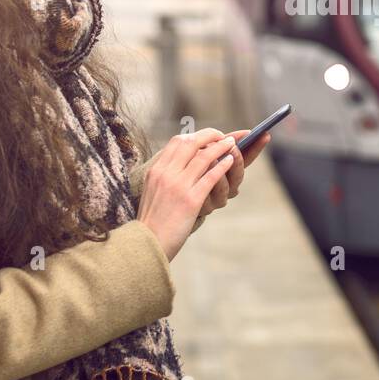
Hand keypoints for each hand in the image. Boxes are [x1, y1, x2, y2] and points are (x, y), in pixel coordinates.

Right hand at [136, 129, 237, 262]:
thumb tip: (180, 164)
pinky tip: (230, 162)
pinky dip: (222, 166)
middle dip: (210, 136)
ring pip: (203, 157)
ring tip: (232, 144)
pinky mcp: (190, 200)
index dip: (195, 135)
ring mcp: (178, 186)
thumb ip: (164, 175)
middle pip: (191, 143)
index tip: (206, 137)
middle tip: (222, 136)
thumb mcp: (152, 191)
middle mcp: (166, 174)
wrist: (146, 243)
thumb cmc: (152, 220)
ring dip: (221, 147)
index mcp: (155, 170)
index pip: (177, 142)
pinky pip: (210, 177)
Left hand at [197, 129, 271, 217]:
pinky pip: (205, 193)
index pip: (248, 158)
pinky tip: (198, 171)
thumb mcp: (206, 155)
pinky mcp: (202, 205)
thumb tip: (243, 132)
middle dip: (237, 159)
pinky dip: (204, 181)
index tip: (265, 135)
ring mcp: (217, 199)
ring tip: (212, 158)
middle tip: (233, 147)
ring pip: (223, 186)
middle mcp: (228, 187)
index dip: (257, 148)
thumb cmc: (193, 172)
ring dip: (218, 170)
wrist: (177, 202)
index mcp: (232, 172)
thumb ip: (221, 144)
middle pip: (239, 175)